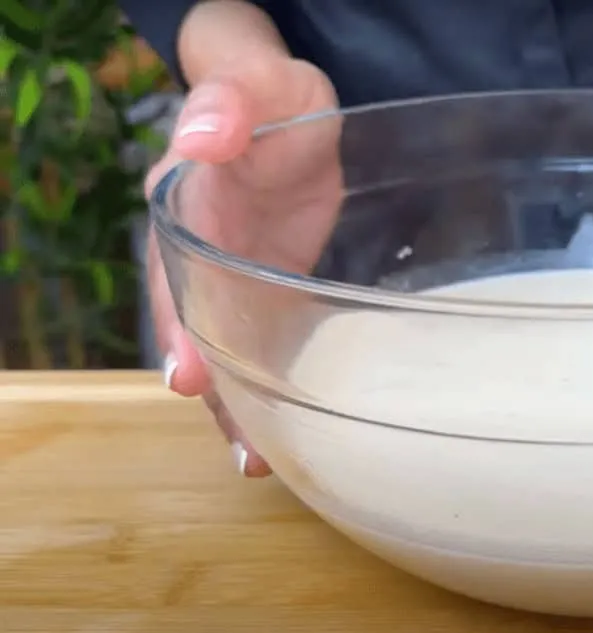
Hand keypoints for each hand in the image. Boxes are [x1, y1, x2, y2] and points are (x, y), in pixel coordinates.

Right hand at [146, 54, 338, 475]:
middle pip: (193, 325)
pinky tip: (281, 444)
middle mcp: (200, 251)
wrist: (289, 111)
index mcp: (187, 202)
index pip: (175, 270)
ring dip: (235, 407)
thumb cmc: (271, 95)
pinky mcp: (268, 296)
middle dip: (207, 381)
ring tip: (254, 462)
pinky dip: (266, 393)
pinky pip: (261, 348)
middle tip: (231, 438)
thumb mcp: (258, 83)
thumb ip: (229, 98)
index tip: (187, 376)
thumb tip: (203, 133)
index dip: (179, 324)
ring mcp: (233, 280)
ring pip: (224, 348)